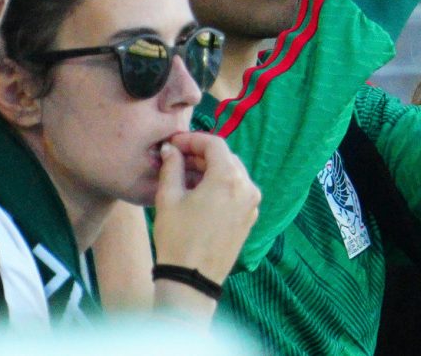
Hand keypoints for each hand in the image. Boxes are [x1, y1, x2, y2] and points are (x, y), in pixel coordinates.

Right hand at [152, 132, 259, 282]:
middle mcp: (247, 188)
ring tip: (184, 177)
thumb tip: (170, 150)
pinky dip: (220, 186)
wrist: (192, 280)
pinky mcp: (249, 219)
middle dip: (201, 155)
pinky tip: (199, 194)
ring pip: (232, 174)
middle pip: (225, 158)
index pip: (214, 144)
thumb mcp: (169, 197)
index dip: (192, 140)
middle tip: (176, 159)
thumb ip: (171, 166)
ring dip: (210, 170)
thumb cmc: (177, 237)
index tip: (173, 144)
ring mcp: (251, 205)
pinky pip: (236, 192)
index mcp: (229, 178)